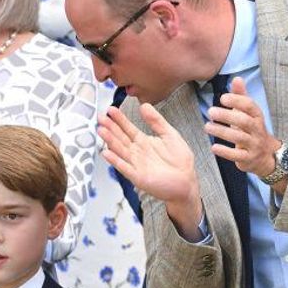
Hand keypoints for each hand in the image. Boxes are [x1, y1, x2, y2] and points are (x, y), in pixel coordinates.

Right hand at [98, 104, 203, 237]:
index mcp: (144, 142)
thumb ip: (156, 121)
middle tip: (101, 117)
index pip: (128, 128)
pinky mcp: (137, 176)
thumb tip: (145, 105)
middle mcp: (137, 152)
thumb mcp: (170, 134)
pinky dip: (115, 160)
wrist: (186, 182)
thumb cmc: (180, 161)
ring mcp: (136, 164)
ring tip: (101, 130)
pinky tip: (106, 152)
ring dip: (110, 141)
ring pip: (120, 150)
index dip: (119, 119)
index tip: (111, 110)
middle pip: (120, 138)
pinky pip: (124, 167)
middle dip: (111, 127)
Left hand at [204, 78, 280, 178]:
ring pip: (239, 138)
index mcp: (257, 117)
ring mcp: (254, 145)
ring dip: (222, 132)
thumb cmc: (252, 129)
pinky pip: (237, 155)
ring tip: (207, 126)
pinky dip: (225, 151)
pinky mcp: (248, 159)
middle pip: (244, 121)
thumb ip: (241, 97)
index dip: (237, 101)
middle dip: (227, 116)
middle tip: (210, 112)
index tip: (222, 97)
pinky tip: (213, 147)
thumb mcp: (249, 113)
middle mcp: (258, 130)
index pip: (250, 106)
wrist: (267, 155)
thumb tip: (237, 78)